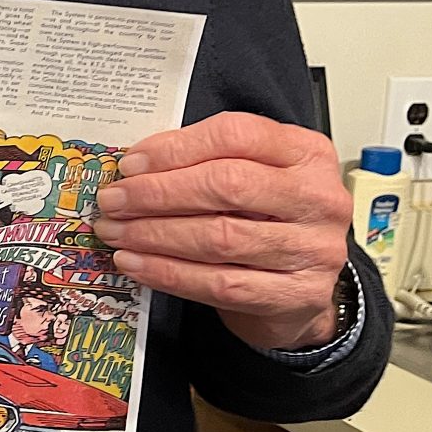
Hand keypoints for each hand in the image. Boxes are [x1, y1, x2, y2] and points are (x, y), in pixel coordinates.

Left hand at [93, 112, 350, 350]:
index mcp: (306, 153)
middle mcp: (318, 198)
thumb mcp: (248, 174)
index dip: (175, 148)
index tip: (131, 164)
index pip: (236, 135)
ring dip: (154, 235)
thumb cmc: (265, 218)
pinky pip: (221, 283)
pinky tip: (135, 263)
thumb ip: (202, 161)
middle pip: (227, 185)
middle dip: (157, 193)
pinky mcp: (298, 295)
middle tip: (113, 200)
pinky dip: (168, 273)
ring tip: (115, 231)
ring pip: (219, 238)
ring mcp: (314, 249)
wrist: (301, 287)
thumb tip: (135, 166)